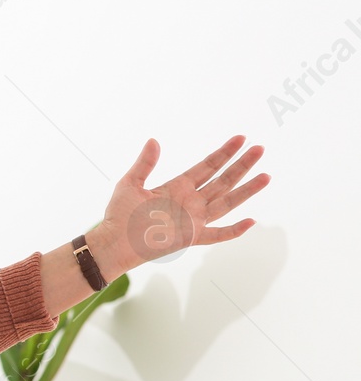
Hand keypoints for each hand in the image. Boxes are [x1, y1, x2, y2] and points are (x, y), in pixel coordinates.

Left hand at [89, 135, 269, 273]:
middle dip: (241, 165)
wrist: (113, 242)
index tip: (241, 138)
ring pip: (227, 202)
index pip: (208, 166)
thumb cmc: (118, 214)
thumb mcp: (130, 183)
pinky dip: (234, 230)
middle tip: (260, 148)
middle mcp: (190, 202)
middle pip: (223, 180)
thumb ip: (144, 163)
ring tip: (266, 176)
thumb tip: (154, 140)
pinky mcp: (191, 237)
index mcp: (178, 186)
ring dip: (246, 190)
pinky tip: (251, 221)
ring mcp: (193, 220)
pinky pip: (217, 234)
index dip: (224, 153)